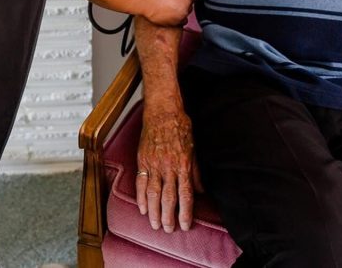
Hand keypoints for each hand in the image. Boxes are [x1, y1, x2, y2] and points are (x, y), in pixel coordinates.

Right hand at [136, 104, 202, 231]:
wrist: (162, 111)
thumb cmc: (180, 127)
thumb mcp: (194, 148)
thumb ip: (196, 171)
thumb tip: (200, 190)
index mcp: (184, 165)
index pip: (185, 195)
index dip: (185, 213)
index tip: (185, 226)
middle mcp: (168, 167)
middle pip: (168, 198)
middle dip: (168, 217)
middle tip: (168, 230)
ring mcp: (154, 164)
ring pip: (153, 193)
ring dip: (153, 211)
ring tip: (154, 224)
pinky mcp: (142, 160)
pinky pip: (141, 182)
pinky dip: (141, 197)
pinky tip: (142, 208)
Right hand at [142, 0, 192, 26]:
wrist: (146, 2)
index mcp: (186, 1)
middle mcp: (183, 12)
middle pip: (188, 9)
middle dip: (183, 5)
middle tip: (176, 1)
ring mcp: (177, 20)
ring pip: (182, 18)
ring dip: (179, 14)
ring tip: (172, 9)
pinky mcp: (169, 25)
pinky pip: (174, 22)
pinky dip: (172, 19)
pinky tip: (166, 14)